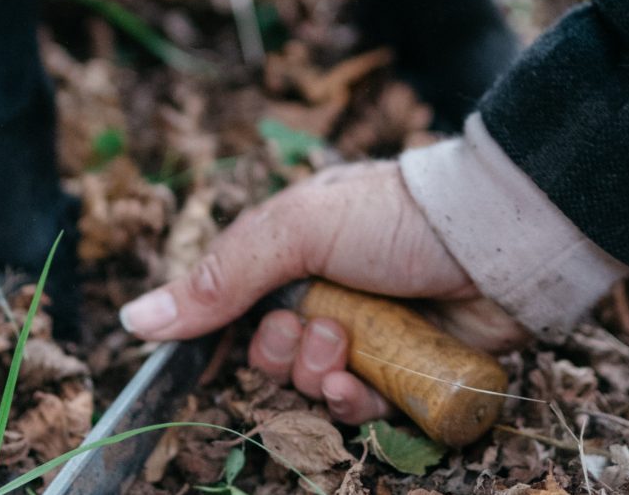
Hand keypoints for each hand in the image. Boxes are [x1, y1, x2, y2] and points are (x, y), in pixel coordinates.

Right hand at [119, 159, 527, 424]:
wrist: (494, 242)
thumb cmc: (394, 215)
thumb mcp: (298, 228)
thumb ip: (221, 276)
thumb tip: (133, 321)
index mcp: (296, 249)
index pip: (238, 308)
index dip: (234, 331)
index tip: (243, 335)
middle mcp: (329, 293)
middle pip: (274, 357)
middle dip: (288, 355)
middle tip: (320, 329)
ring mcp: (369, 335)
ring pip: (316, 390)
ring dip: (325, 379)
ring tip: (352, 348)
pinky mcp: (407, 374)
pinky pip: (364, 413)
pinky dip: (360, 406)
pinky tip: (368, 385)